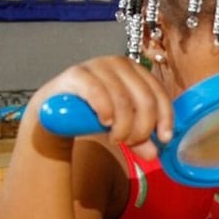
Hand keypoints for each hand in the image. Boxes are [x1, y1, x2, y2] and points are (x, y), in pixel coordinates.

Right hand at [36, 55, 173, 159]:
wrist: (53, 109)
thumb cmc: (92, 113)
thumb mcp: (120, 126)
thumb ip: (138, 138)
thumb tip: (154, 154)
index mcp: (137, 71)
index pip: (159, 93)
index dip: (165, 118)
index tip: (164, 139)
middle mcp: (121, 64)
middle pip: (145, 99)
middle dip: (142, 128)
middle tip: (131, 143)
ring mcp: (99, 66)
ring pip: (123, 100)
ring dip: (123, 126)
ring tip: (116, 139)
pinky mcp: (77, 74)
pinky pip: (98, 92)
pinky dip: (106, 110)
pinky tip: (105, 123)